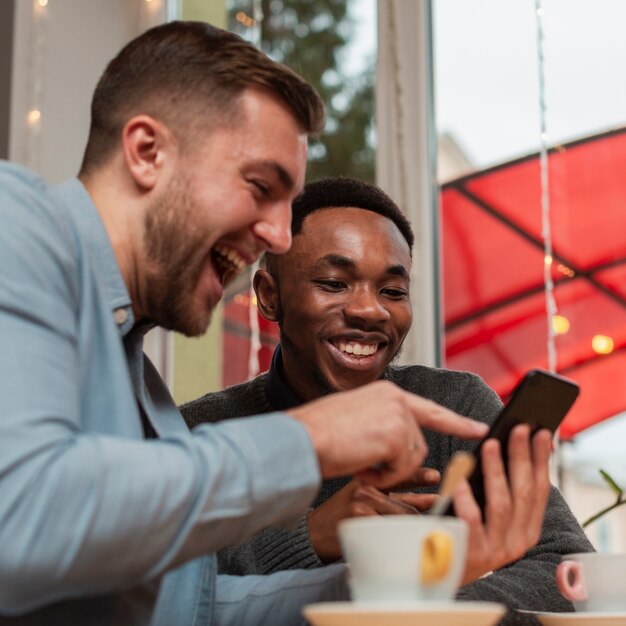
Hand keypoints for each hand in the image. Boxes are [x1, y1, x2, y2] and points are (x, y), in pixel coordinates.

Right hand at [289, 380, 487, 488]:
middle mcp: (396, 398)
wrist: (301, 439)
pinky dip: (383, 476)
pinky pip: (402, 467)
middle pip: (418, 443)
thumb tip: (400, 445)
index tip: (480, 429)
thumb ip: (383, 425)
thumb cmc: (320, 435)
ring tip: (359, 462)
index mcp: (386, 393)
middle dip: (399, 463)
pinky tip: (361, 467)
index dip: (456, 422)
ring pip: (412, 457)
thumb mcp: (357, 421)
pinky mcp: (396, 433)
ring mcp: (398, 414)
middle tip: (366, 464)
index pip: (428, 409)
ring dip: (388, 470)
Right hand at [308, 471, 439, 562]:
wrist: (313, 532)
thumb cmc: (340, 516)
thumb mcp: (361, 496)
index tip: (435, 477)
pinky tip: (404, 543)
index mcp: (369, 480)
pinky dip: (399, 538)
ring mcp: (362, 501)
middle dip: (424, 512)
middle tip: (441, 517)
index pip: (400, 475)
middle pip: (406, 502)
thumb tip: (425, 502)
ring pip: (400, 516)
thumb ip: (389, 496)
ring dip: (415, 528)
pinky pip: (388, 529)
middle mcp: (367, 486)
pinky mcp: (358, 515)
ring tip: (426, 534)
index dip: (420, 476)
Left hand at [452, 424, 551, 583]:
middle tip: (517, 428)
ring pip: (501, 504)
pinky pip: (472, 521)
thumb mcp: (492, 515)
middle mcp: (518, 541)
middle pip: (522, 492)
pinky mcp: (473, 555)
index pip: (539, 489)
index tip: (542, 432)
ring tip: (490, 444)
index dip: (541, 460)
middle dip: (521, 457)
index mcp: (527, 529)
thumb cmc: (467, 533)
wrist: (443, 575)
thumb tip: (509, 449)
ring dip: (496, 471)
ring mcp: (497, 550)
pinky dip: (466, 497)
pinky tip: (459, 478)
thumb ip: (502, 490)